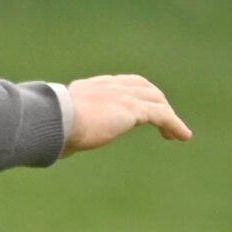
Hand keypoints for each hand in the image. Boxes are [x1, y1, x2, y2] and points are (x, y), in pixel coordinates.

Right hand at [62, 75, 192, 157]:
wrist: (55, 120)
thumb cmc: (48, 128)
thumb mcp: (57, 127)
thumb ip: (65, 132)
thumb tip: (59, 147)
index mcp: (87, 88)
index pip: (115, 84)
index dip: (130, 93)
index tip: (135, 108)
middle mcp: (106, 86)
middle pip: (140, 85)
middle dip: (154, 99)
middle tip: (162, 118)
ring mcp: (121, 95)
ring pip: (154, 98)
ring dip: (168, 114)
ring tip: (176, 132)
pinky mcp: (133, 108)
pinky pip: (162, 115)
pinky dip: (174, 124)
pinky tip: (182, 136)